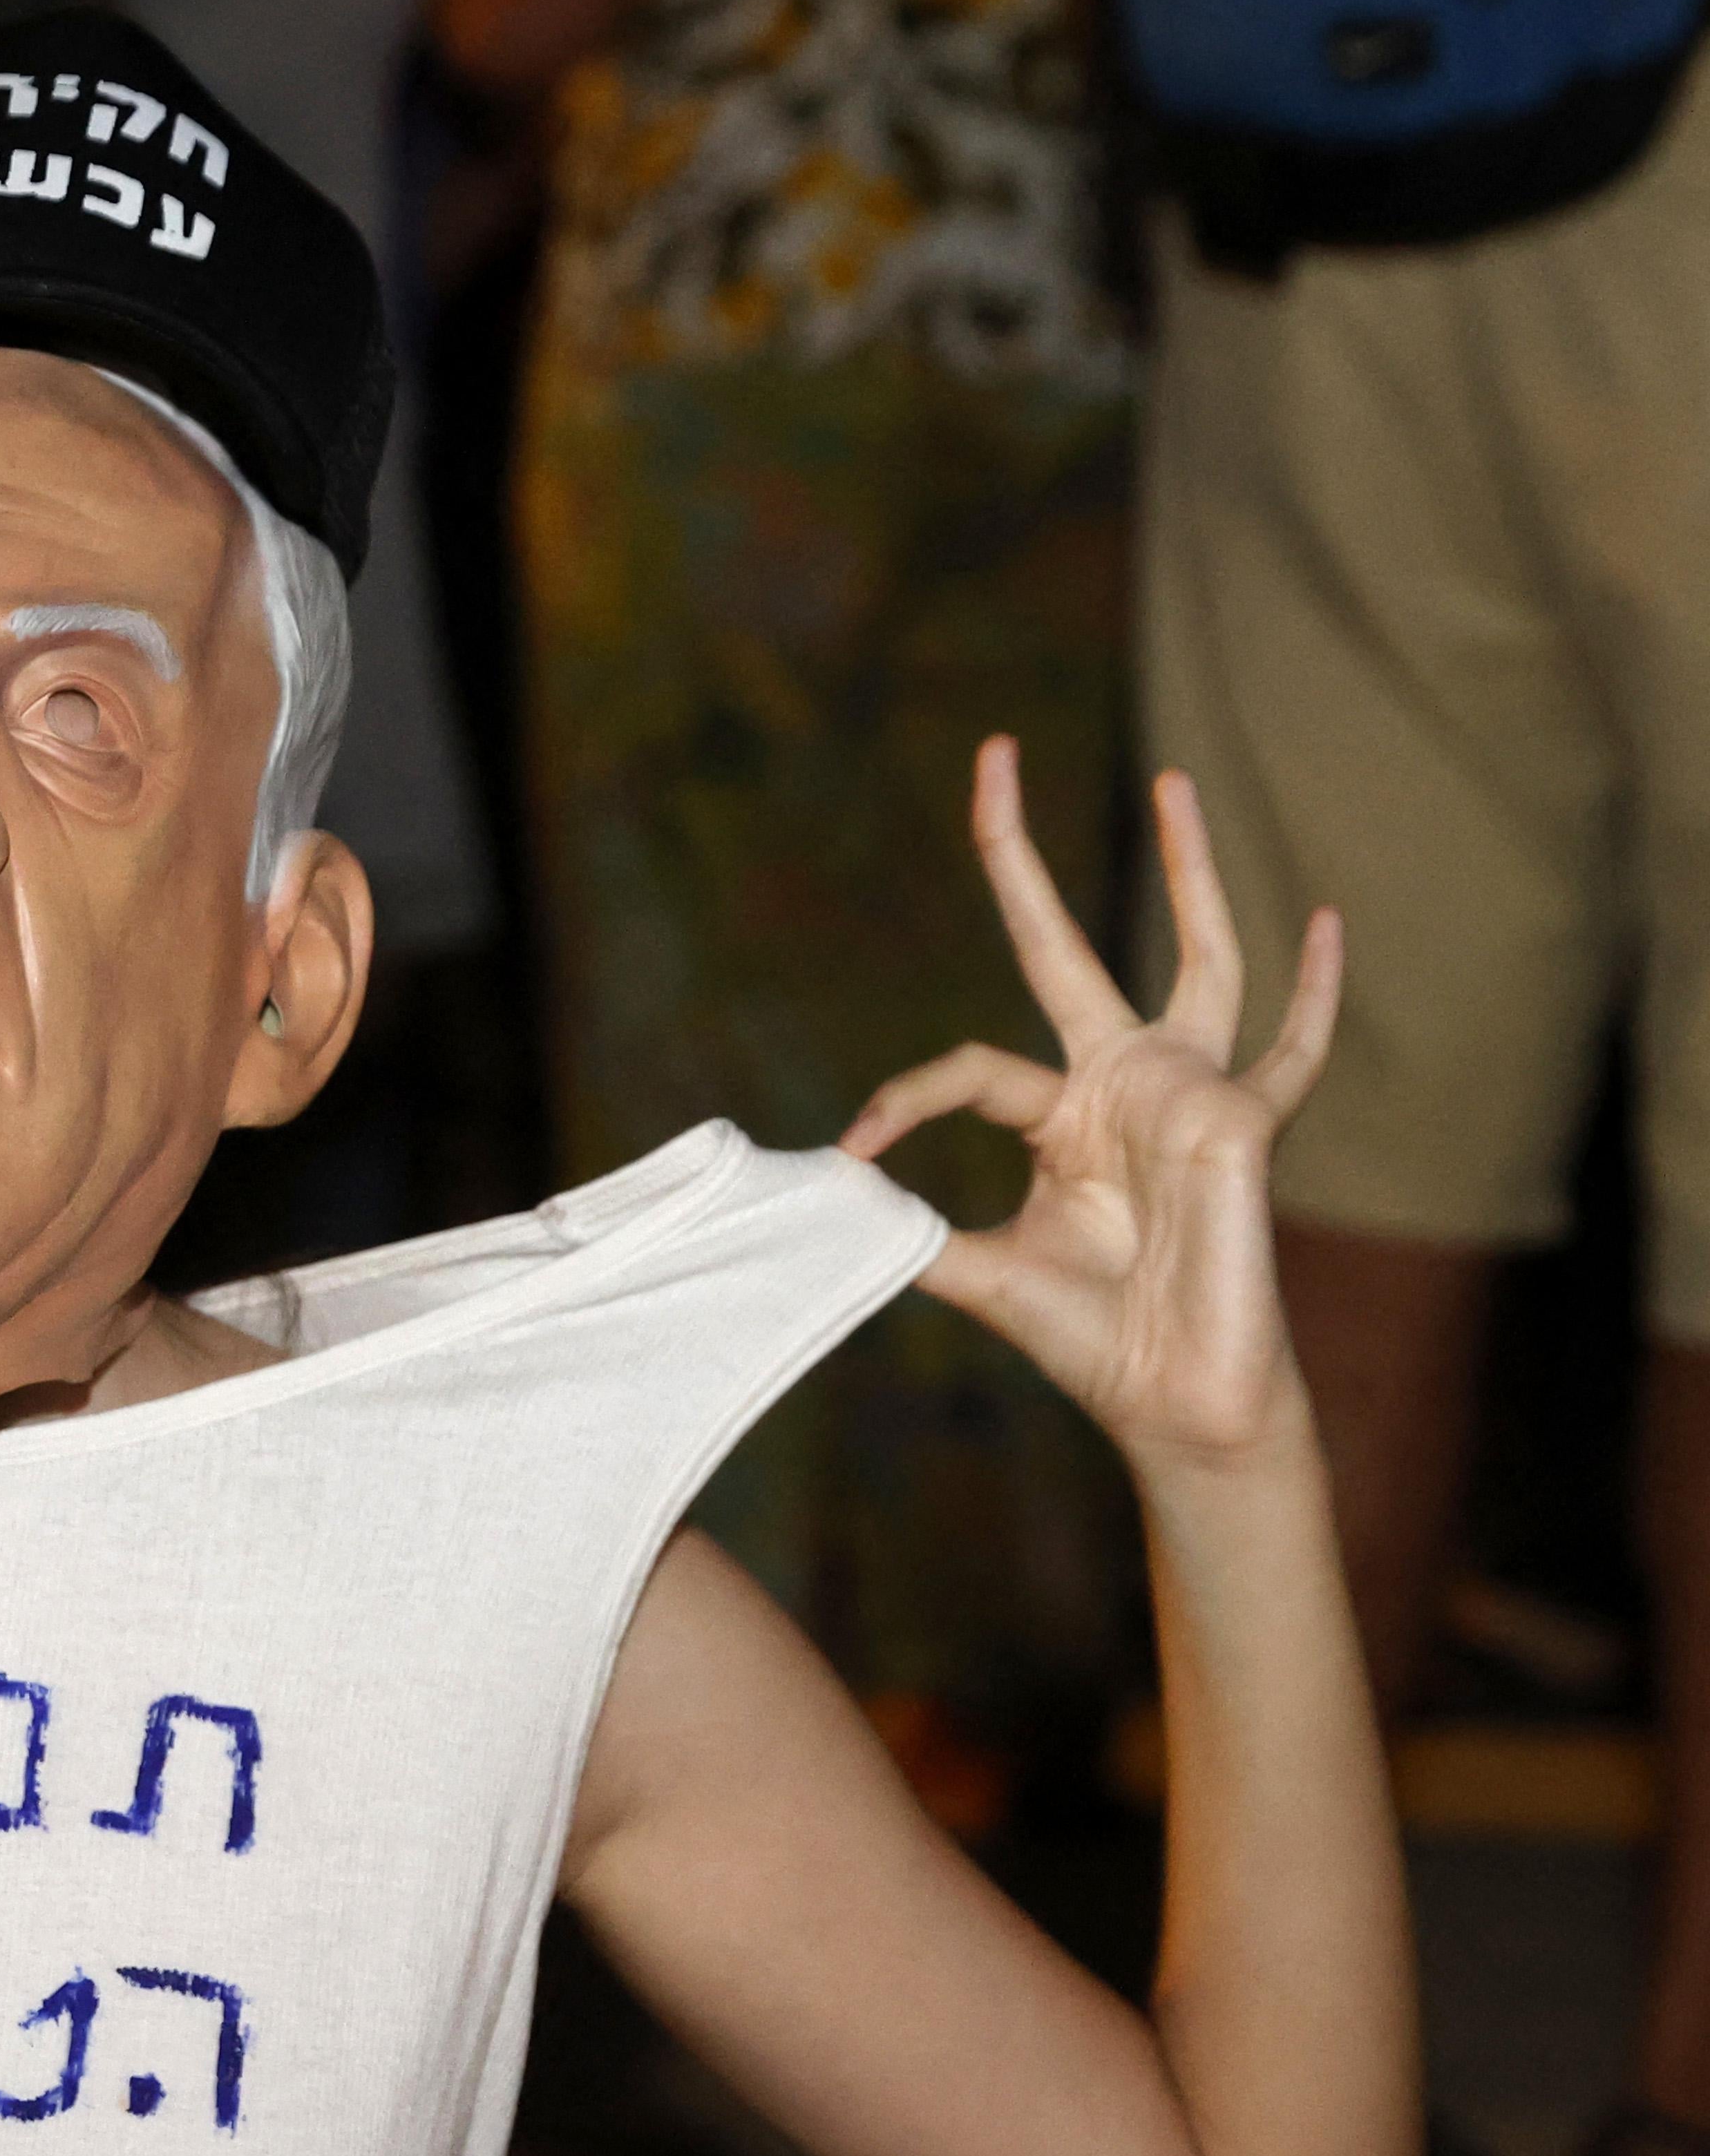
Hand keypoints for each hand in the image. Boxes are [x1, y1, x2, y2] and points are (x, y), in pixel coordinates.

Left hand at [840, 739, 1341, 1471]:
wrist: (1175, 1400)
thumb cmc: (1091, 1340)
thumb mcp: (977, 1273)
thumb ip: (910, 1233)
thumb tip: (825, 1196)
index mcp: (1059, 1116)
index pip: (965, 1068)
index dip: (902, 1100)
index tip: (856, 1149)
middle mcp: (1123, 1085)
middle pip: (1062, 946)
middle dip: (1020, 857)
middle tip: (993, 755)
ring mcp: (1187, 1094)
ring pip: (1197, 958)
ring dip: (1188, 868)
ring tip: (1170, 780)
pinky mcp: (1242, 1125)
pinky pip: (1290, 1050)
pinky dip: (1316, 991)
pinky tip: (1330, 921)